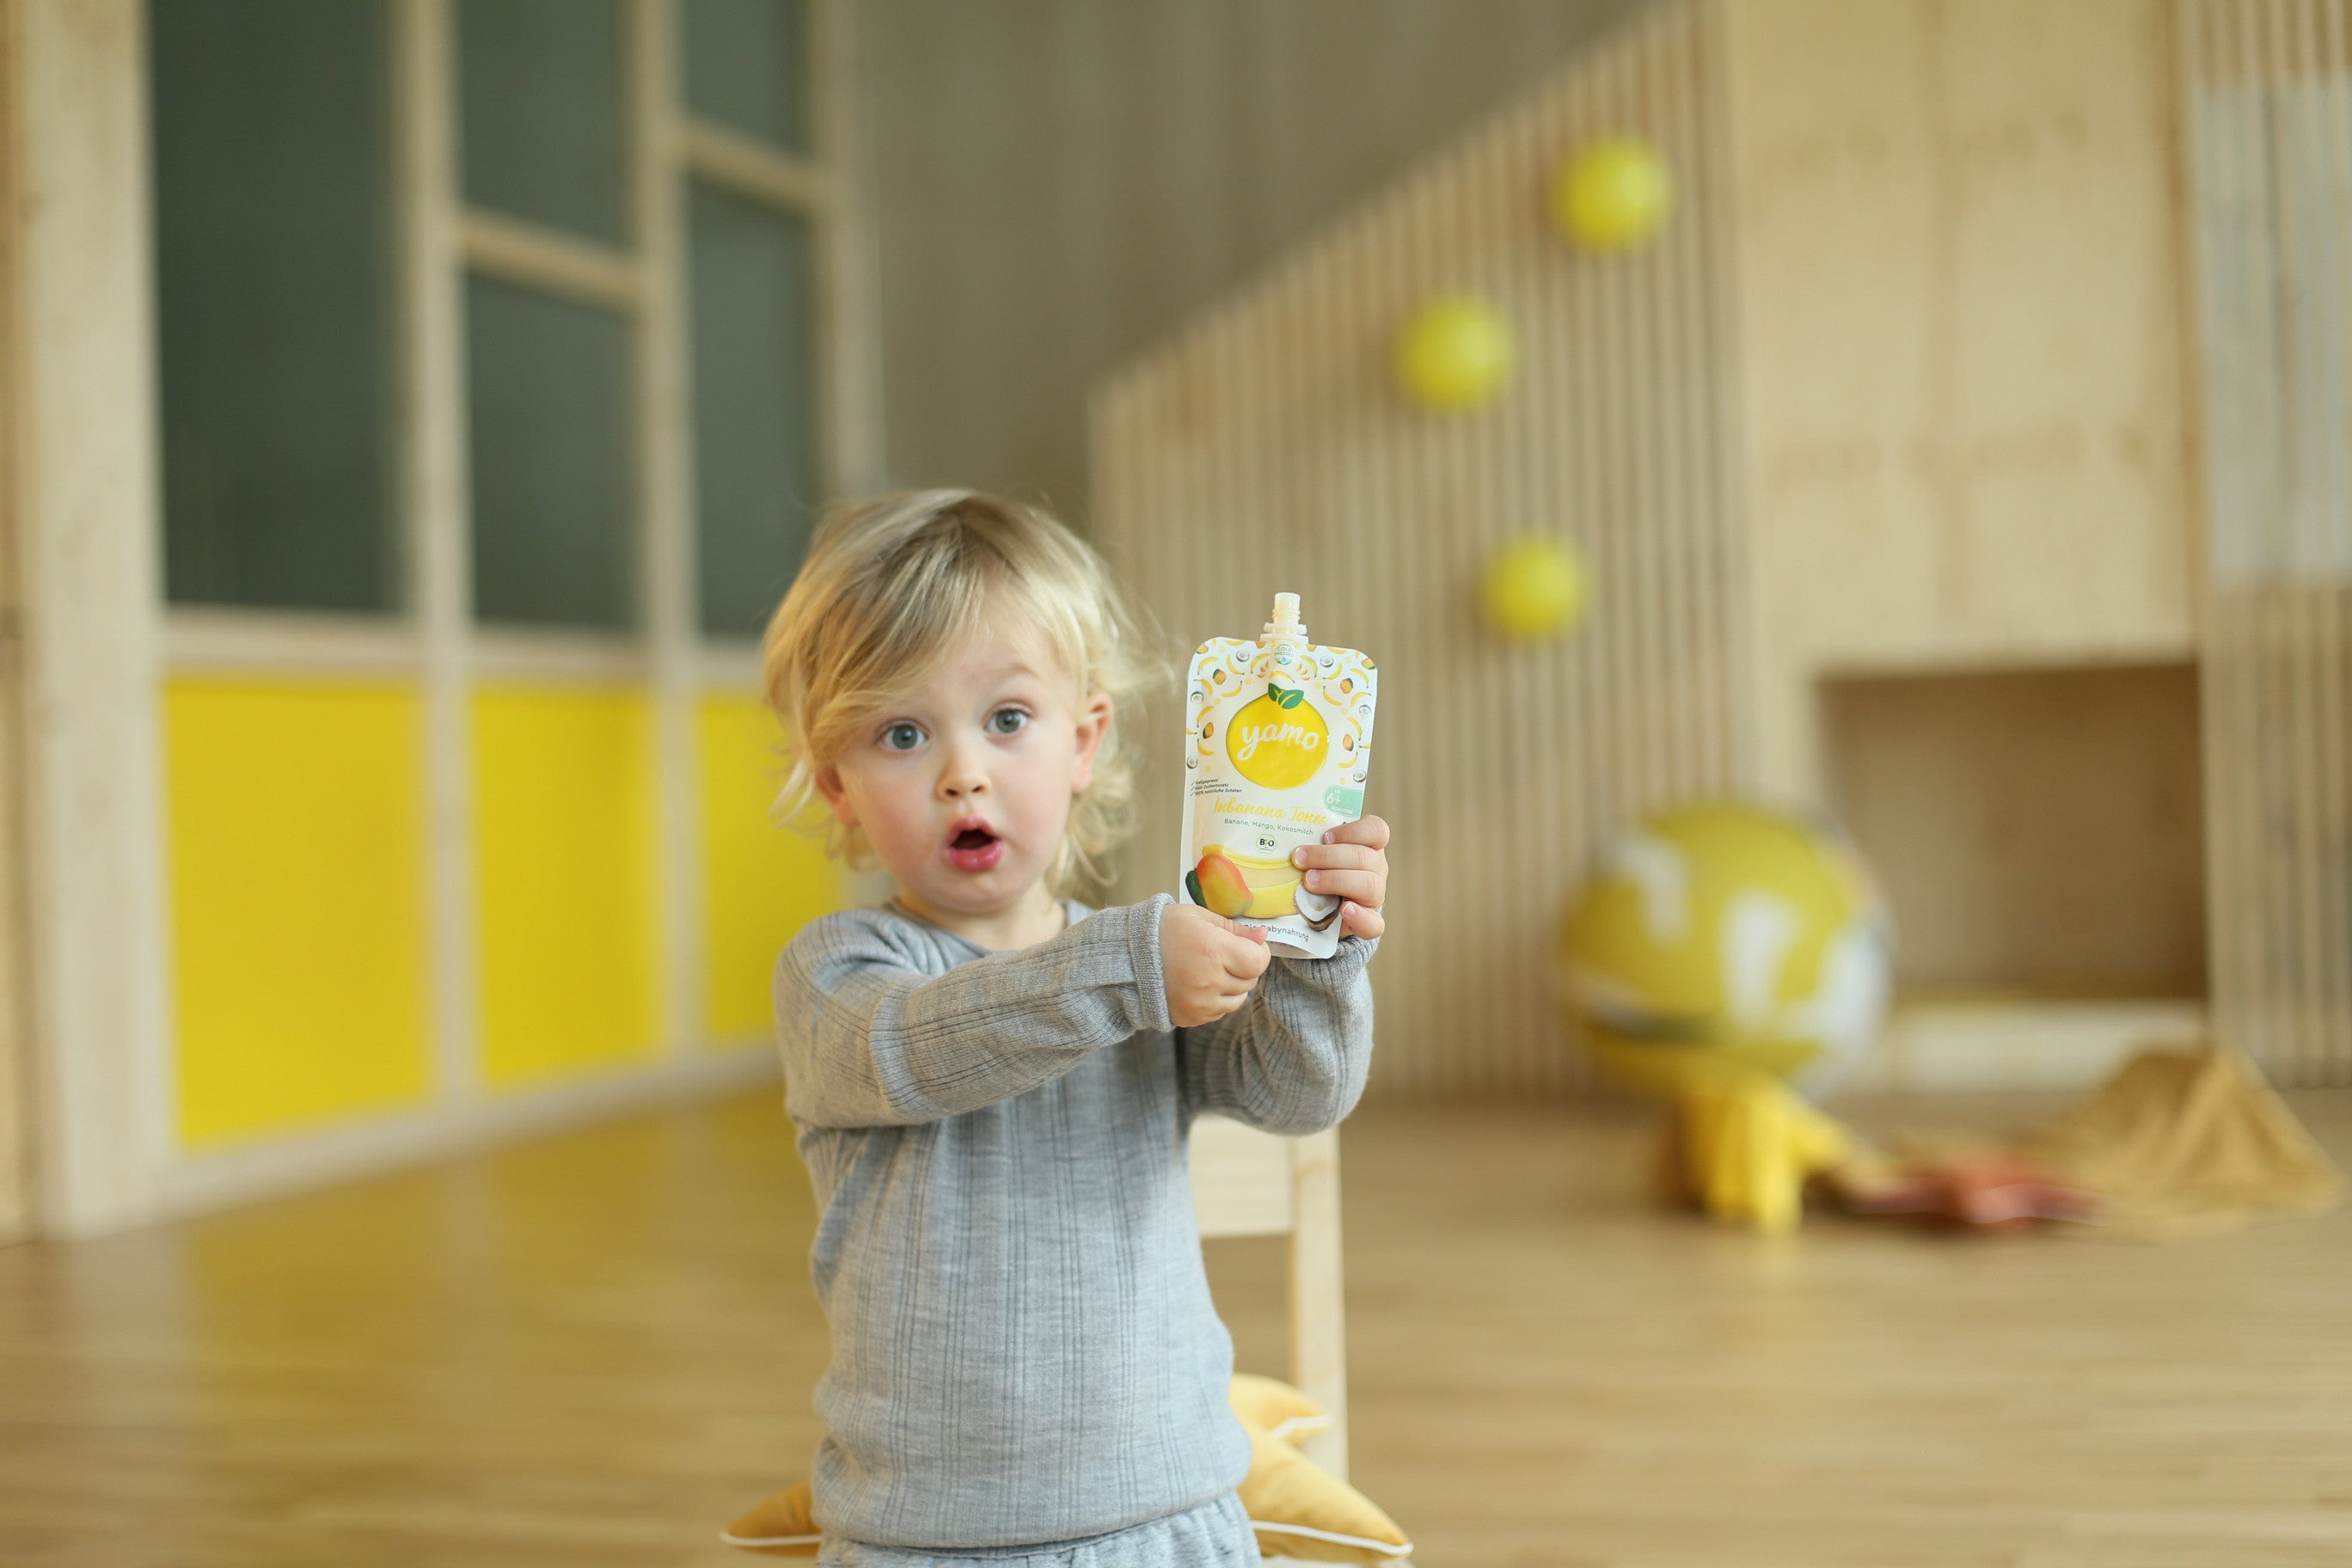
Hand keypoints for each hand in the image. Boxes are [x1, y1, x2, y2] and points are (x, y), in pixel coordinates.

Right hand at [1161, 902, 1270, 1026]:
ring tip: (1211, 970)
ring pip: (1238, 999)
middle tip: (1225, 955)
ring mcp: (1200, 1003)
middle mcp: (1209, 980)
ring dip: (1233, 985)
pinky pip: (1219, 1012)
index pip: (1257, 962)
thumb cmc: (1163, 930)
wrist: (1126, 957)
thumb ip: (1234, 928)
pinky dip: (1217, 999)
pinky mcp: (1192, 1017)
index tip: (1249, 946)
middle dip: (1244, 967)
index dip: (1259, 953)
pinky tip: (1200, 984)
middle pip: (1249, 980)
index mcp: (1212, 950)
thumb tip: (1263, 936)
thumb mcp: (1198, 917)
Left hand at [1293, 814, 1388, 939]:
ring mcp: (1375, 897)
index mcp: (1368, 847)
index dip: (1353, 831)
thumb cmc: (1316, 872)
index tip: (1325, 836)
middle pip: (1365, 857)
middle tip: (1300, 859)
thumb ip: (1310, 843)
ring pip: (1370, 885)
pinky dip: (1360, 917)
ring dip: (1336, 880)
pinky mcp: (1370, 923)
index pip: (1376, 830)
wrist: (1319, 912)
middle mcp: (1376, 870)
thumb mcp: (1317, 854)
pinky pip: (1374, 924)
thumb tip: (1278, 831)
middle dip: (1328, 856)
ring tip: (1309, 882)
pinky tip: (1344, 910)